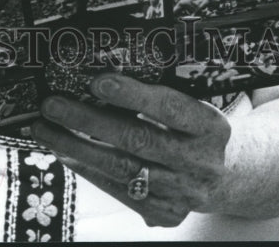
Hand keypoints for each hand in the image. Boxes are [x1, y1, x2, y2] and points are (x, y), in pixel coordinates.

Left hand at [32, 74, 230, 227]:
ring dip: (77, 148)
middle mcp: (200, 163)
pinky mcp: (166, 213)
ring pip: (122, 170)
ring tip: (46, 128)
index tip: (97, 81)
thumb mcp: (196, 102)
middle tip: (53, 105)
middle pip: (138, 141)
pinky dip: (89, 170)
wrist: (231, 174)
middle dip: (88, 122)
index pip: (170, 108)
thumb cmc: (200, 127)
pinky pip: (120, 192)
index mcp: (211, 126)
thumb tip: (102, 66)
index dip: (133, 95)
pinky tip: (66, 152)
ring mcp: (183, 192)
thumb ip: (159, 89)